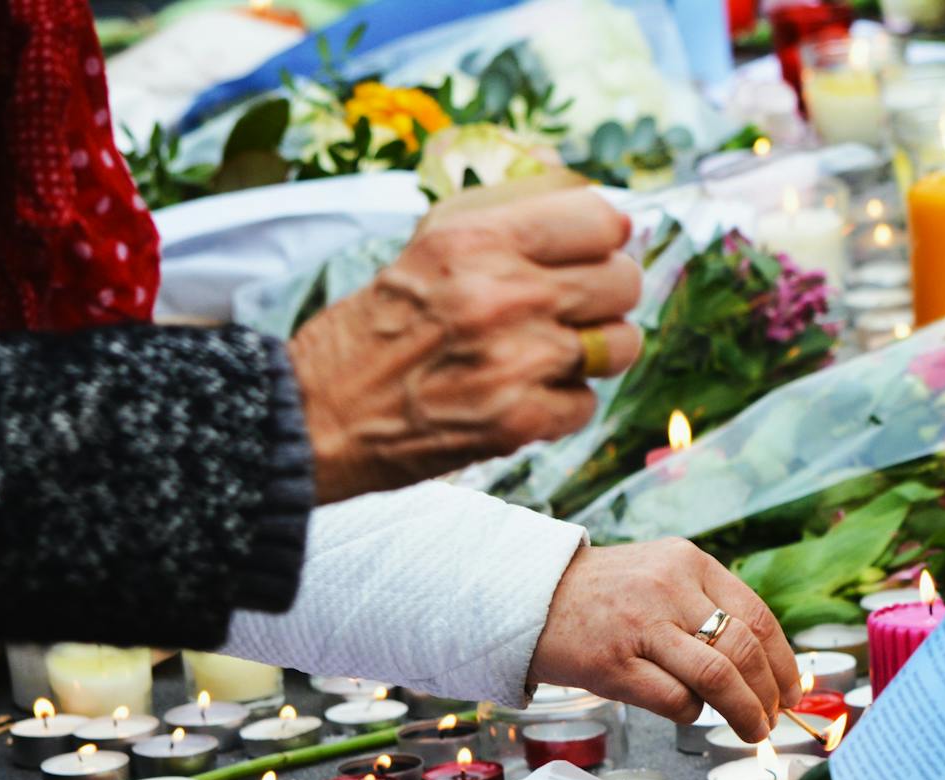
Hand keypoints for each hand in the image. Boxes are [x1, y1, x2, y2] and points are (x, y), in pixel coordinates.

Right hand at [288, 187, 644, 502]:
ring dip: (593, 351)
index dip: (605, 236)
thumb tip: (589, 193)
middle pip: (623, 281)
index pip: (601, 219)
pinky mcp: (519, 420)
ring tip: (548, 353)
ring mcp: (516, 361)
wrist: (321, 412)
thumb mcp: (432, 242)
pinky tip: (520, 394)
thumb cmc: (382, 324)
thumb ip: (509, 212)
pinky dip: (561, 404)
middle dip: (603, 295)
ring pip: (620, 344)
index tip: (594, 250)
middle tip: (568, 308)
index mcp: (478, 240)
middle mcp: (503, 294)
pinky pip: (588, 402)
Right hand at [529, 541, 801, 742]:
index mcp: (689, 563)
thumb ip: (707, 604)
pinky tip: (688, 710)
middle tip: (774, 718)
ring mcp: (641, 625)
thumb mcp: (662, 575)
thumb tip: (764, 663)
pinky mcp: (614, 664)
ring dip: (746, 712)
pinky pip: (676, 699)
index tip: (792, 690)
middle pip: (745, 649)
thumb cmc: (606, 595)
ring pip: (719, 677)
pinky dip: (692, 713)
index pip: (758, 616)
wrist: (530, 597)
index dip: (784, 662)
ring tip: (754, 730)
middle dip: (769, 693)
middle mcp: (669, 588)